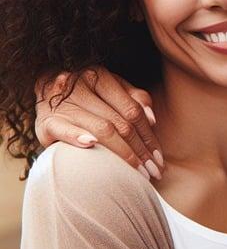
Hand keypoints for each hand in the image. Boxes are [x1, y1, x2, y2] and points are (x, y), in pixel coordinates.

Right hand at [35, 68, 163, 179]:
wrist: (45, 88)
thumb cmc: (88, 92)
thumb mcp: (112, 87)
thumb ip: (134, 98)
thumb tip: (152, 119)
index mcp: (100, 76)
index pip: (132, 110)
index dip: (148, 135)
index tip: (159, 158)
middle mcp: (81, 87)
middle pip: (120, 123)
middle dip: (140, 150)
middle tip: (153, 172)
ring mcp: (63, 104)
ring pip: (101, 128)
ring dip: (122, 153)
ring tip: (137, 172)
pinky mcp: (46, 121)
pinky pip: (64, 130)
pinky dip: (77, 137)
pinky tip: (92, 146)